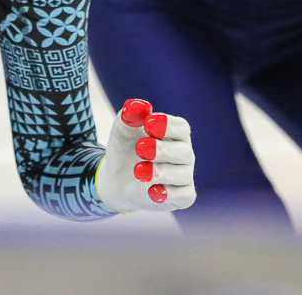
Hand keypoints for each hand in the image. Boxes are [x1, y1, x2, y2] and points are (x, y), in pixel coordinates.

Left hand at [96, 98, 194, 212]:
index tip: (149, 123)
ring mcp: (184, 176)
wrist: (116, 179)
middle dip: (162, 150)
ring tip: (138, 171)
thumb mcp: (123, 129)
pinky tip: (153, 192)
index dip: (167, 126)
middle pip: (183, 151)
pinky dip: (170, 195)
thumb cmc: (125, 147)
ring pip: (182, 175)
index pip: (181, 128)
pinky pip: (183, 197)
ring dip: (161, 173)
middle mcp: (184, 154)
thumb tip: (136, 106)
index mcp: (176, 133)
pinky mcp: (181, 197)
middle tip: (140, 148)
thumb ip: (129, 116)